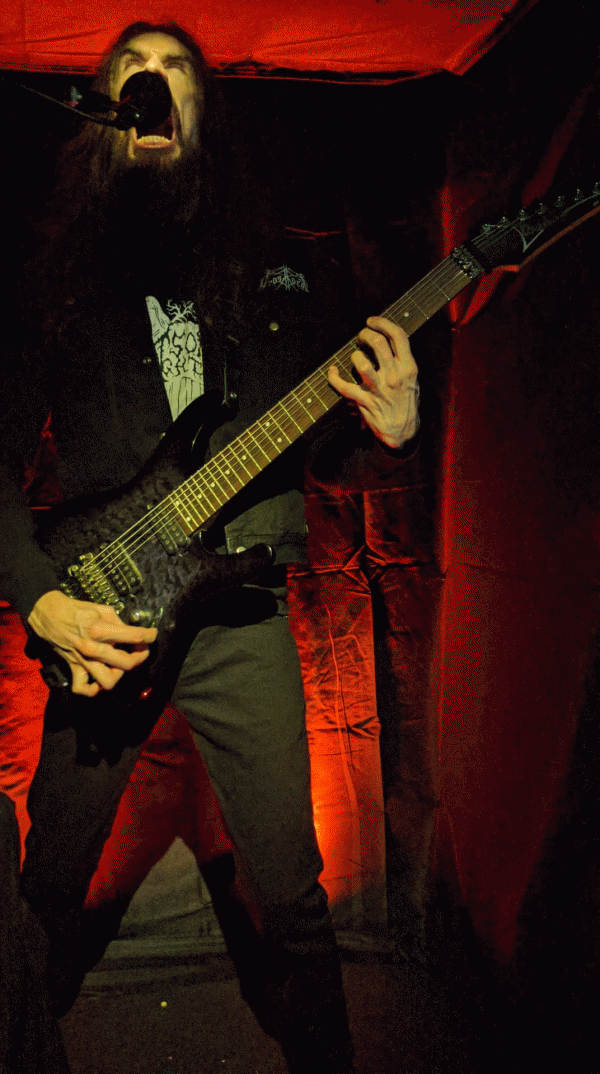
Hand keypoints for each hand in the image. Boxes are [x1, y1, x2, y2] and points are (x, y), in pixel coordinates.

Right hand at [28, 590, 156, 696]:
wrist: (48, 614)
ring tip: (120, 665)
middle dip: (140, 656)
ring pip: (108, 681)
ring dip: (119, 675)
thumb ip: (118, 621)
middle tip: (141, 649)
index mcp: (100, 629)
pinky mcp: (73, 667)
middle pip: (127, 663)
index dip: (149, 635)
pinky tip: (99, 679)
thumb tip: (130, 631)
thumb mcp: (101, 608)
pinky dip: (93, 689)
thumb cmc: (75, 609)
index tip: (152, 634)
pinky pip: (83, 688)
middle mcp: (92, 648)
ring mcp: (82, 660)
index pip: (134, 636)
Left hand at [328, 316, 419, 448]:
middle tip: (361, 336)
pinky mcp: (364, 401)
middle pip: (377, 343)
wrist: (402, 431)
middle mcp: (394, 376)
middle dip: (365, 334)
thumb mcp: (413, 379)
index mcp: (408, 367)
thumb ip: (402, 360)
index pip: (398, 336)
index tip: (372, 321)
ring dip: (354, 355)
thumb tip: (386, 338)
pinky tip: (332, 371)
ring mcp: (378, 389)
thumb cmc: (406, 402)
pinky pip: (343, 386)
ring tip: (355, 355)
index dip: (382, 322)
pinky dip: (333, 377)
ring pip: (360, 362)